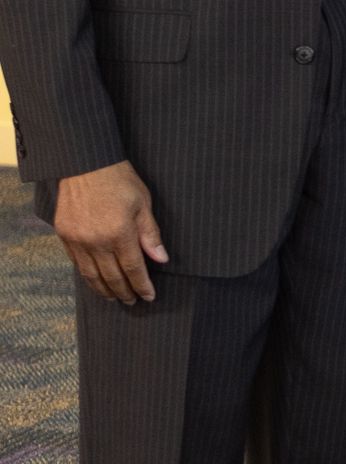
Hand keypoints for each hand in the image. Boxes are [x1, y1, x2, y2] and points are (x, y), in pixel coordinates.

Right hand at [53, 160, 167, 303]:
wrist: (86, 165)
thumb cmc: (120, 180)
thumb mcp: (143, 203)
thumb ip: (150, 234)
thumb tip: (161, 259)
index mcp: (119, 233)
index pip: (133, 268)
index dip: (142, 285)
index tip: (149, 296)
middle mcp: (96, 241)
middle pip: (112, 276)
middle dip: (124, 291)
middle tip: (133, 300)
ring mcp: (77, 240)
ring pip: (91, 275)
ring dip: (104, 289)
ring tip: (115, 298)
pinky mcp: (64, 236)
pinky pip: (77, 264)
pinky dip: (88, 277)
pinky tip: (96, 281)